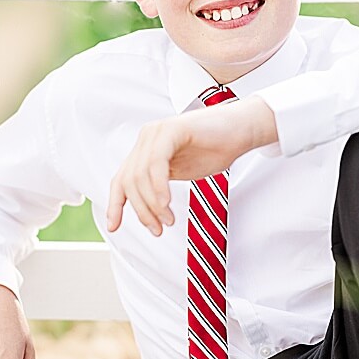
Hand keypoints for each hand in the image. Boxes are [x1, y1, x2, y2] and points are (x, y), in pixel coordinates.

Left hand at [106, 95, 277, 235]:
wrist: (243, 129)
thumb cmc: (218, 148)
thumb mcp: (183, 172)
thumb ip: (162, 184)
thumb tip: (150, 208)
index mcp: (146, 150)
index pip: (122, 180)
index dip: (116, 205)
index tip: (115, 226)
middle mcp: (146, 139)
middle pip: (129, 181)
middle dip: (142, 211)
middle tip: (158, 229)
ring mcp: (157, 133)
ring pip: (140, 175)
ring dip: (152, 204)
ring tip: (168, 219)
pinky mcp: (171, 130)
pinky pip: (156, 163)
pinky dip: (158, 186)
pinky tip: (166, 202)